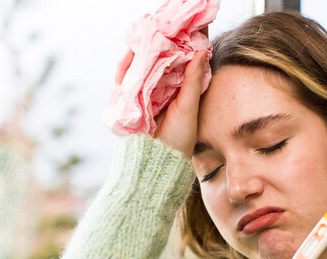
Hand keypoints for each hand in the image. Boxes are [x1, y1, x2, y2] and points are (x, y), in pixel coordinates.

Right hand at [114, 27, 209, 158]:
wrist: (156, 162)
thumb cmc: (178, 140)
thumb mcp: (189, 107)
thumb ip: (193, 80)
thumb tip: (202, 51)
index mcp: (179, 90)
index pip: (178, 62)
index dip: (179, 45)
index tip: (181, 29)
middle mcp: (162, 90)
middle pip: (157, 61)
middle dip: (156, 45)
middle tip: (158, 27)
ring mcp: (144, 94)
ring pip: (140, 67)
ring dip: (140, 53)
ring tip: (144, 38)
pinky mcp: (129, 101)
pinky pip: (124, 80)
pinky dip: (125, 67)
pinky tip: (130, 56)